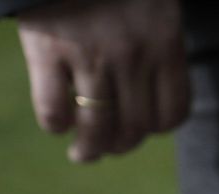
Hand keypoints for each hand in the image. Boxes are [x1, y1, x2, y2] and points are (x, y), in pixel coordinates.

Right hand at [16, 0, 189, 164]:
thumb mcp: (152, 5)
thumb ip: (154, 42)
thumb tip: (146, 93)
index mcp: (165, 44)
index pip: (172, 113)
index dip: (155, 128)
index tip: (141, 128)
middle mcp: (132, 56)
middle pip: (135, 127)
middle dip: (121, 146)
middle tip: (107, 148)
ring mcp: (89, 54)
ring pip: (97, 127)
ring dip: (90, 150)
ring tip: (83, 154)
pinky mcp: (46, 48)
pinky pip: (52, 107)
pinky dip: (55, 124)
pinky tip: (56, 124)